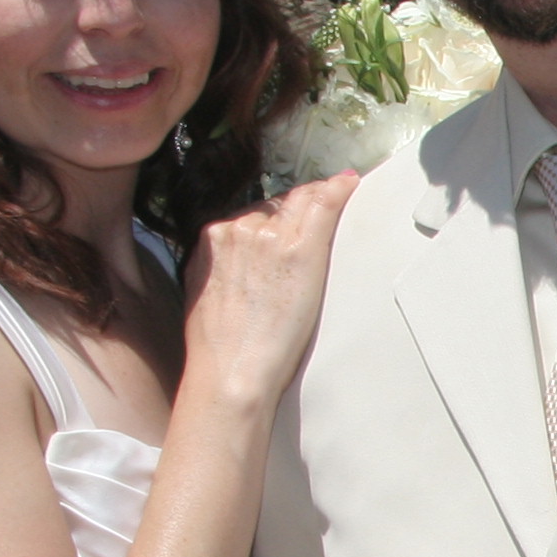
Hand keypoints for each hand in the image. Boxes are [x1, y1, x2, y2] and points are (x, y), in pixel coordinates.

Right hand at [182, 173, 358, 408]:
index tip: (293, 215)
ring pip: (300, 201)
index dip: (279, 212)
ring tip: (338, 200)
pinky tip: (350, 184)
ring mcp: (269, 236)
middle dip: (298, 206)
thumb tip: (237, 263)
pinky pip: (323, 205)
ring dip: (318, 202)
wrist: (230, 371)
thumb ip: (221, 266)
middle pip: (278, 202)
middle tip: (320, 212)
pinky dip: (338, 191)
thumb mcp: (206, 293)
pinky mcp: (300, 249)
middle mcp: (238, 228)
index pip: (254, 210)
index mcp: (212, 238)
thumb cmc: (218, 348)